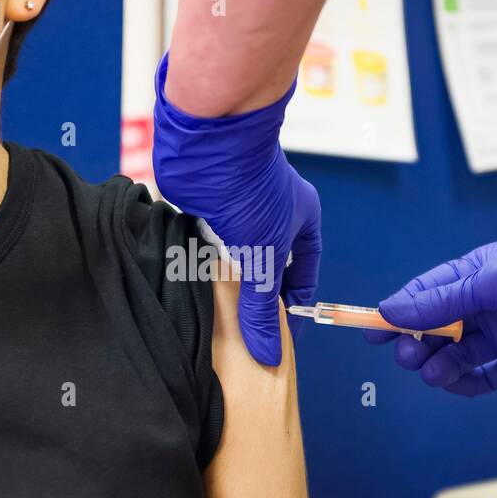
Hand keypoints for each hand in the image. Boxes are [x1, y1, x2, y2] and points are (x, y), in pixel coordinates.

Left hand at [153, 54, 321, 365]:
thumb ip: (262, 308)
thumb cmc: (253, 191)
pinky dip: (199, 266)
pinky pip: (204, 246)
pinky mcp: (205, 208)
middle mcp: (272, 213)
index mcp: (301, 219)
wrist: (210, 143)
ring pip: (233, 257)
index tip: (281, 337)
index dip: (294, 305)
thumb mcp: (265, 257)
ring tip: (216, 319)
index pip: (303, 272)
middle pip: (266, 266)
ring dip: (225, 282)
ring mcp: (237, 210)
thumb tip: (269, 354)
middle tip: (245, 333)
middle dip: (256, 297)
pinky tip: (193, 289)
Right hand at [367, 241, 496, 395]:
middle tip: (409, 356)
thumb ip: (445, 297)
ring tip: (436, 371)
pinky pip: (477, 377)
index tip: (370, 330)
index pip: (424, 292)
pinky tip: (455, 383)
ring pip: (451, 354)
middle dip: (414, 341)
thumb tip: (394, 310)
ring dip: (436, 364)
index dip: (396, 312)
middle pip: (432, 326)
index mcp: (476, 273)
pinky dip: (461, 383)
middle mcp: (484, 303)